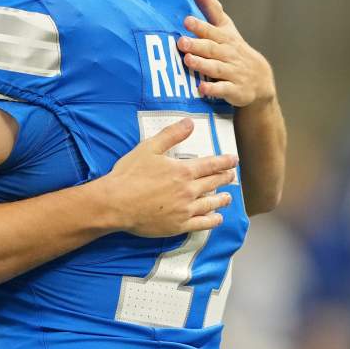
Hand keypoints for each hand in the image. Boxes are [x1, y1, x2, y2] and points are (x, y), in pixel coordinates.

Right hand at [92, 118, 236, 236]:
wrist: (115, 203)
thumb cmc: (129, 175)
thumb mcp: (149, 148)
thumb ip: (171, 135)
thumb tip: (190, 122)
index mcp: (183, 171)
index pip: (211, 165)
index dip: (225, 162)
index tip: (234, 160)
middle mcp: (188, 191)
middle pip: (214, 183)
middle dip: (225, 178)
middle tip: (232, 176)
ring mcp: (185, 210)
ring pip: (211, 204)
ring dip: (222, 199)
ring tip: (228, 197)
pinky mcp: (178, 226)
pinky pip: (202, 224)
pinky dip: (213, 220)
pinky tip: (217, 218)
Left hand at [178, 0, 275, 107]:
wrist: (260, 78)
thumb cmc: (233, 48)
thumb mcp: (224, 27)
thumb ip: (210, 7)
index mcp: (225, 38)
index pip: (212, 30)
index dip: (200, 25)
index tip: (187, 20)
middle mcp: (228, 54)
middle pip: (212, 49)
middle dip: (197, 45)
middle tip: (181, 42)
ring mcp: (232, 72)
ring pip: (216, 68)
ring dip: (202, 65)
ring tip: (188, 60)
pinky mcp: (234, 90)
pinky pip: (223, 90)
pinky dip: (213, 90)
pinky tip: (200, 89)